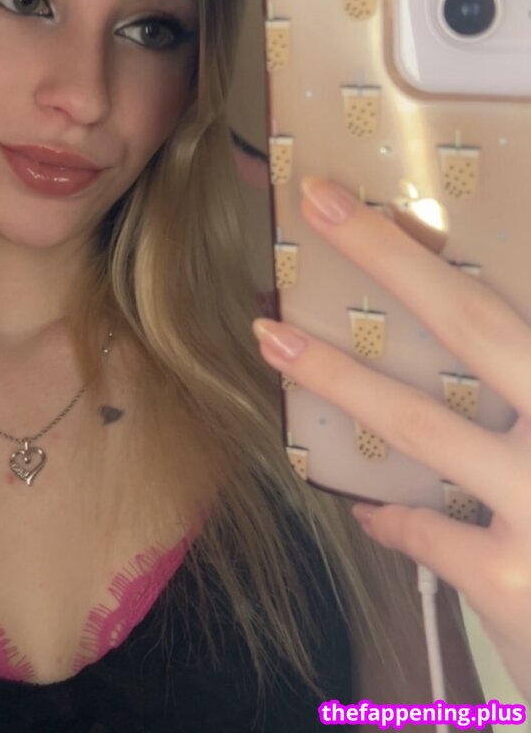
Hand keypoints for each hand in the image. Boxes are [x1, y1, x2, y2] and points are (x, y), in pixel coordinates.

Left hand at [251, 175, 530, 703]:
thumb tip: (479, 336)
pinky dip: (392, 516)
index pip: (504, 302)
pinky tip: (372, 510)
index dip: (431, 247)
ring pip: (423, 422)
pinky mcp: (516, 580)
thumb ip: (517, 382)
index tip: (365, 198)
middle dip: (389, 254)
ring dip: (337, 376)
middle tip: (319, 202)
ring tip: (272, 338)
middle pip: (473, 322)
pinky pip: (423, 530)